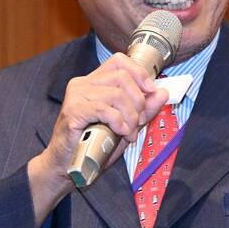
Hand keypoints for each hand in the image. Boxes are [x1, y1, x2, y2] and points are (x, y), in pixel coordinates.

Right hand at [38, 53, 168, 178]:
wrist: (65, 166)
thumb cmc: (93, 145)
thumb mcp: (126, 124)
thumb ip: (144, 109)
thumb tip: (163, 93)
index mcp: (93, 82)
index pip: (119, 61)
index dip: (139, 73)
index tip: (151, 91)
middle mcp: (82, 84)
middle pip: (122, 77)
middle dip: (138, 101)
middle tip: (138, 122)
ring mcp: (76, 96)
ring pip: (116, 94)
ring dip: (130, 116)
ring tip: (128, 132)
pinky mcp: (73, 111)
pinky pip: (104, 109)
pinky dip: (118, 122)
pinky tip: (120, 132)